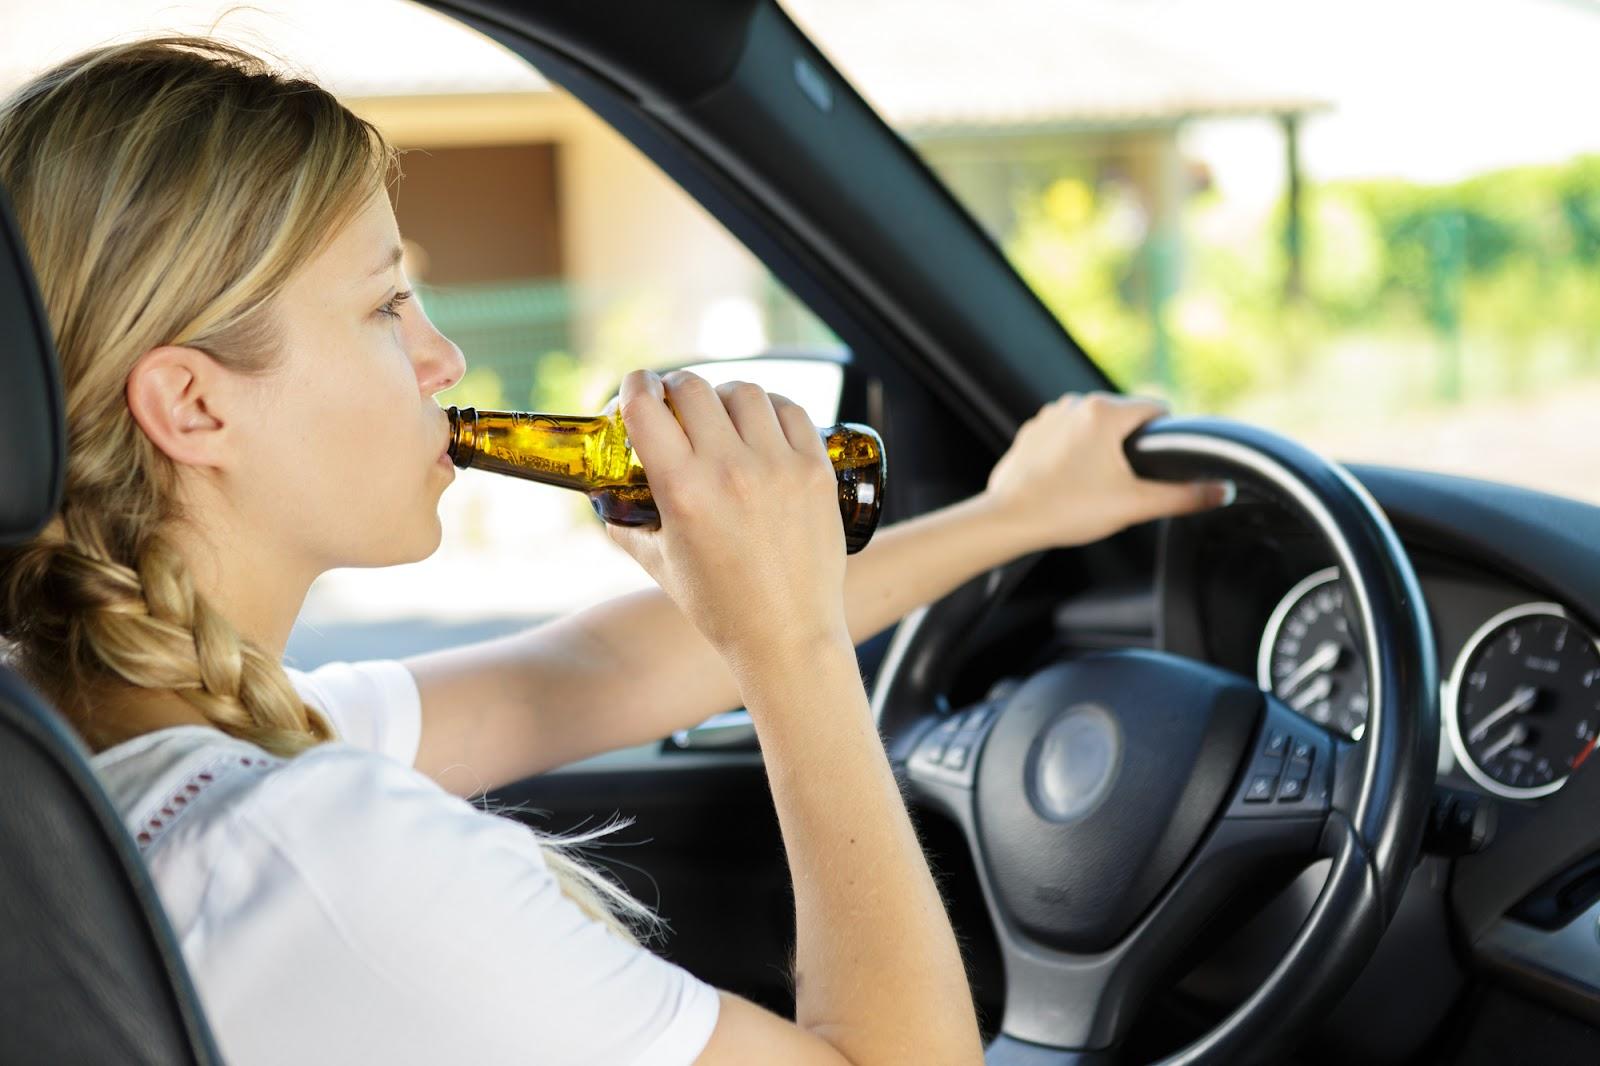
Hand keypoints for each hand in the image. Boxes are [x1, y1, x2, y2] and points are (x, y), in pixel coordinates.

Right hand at [605, 369, 849, 676]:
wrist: (788, 638)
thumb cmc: (721, 609)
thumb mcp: (659, 566)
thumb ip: (628, 527)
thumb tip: (610, 500)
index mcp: (683, 491)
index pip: (647, 406)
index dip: (635, 385)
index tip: (638, 387)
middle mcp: (729, 470)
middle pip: (694, 388)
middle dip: (677, 389)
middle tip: (678, 402)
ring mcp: (778, 467)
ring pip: (744, 392)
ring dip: (725, 395)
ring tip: (724, 415)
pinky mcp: (816, 471)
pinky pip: (792, 411)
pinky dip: (771, 408)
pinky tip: (763, 424)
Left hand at [982, 392, 1232, 550]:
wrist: (1008, 520)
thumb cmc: (1069, 509)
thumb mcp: (1134, 505)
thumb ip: (1183, 496)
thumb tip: (1222, 491)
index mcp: (1104, 412)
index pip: (1156, 409)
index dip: (1168, 436)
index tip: (1165, 462)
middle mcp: (1075, 403)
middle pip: (1124, 417)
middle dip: (1132, 446)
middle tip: (1128, 483)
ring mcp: (1049, 416)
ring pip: (1093, 427)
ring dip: (1102, 449)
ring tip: (1096, 486)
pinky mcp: (1031, 433)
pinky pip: (1065, 437)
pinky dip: (1074, 455)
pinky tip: (1070, 483)